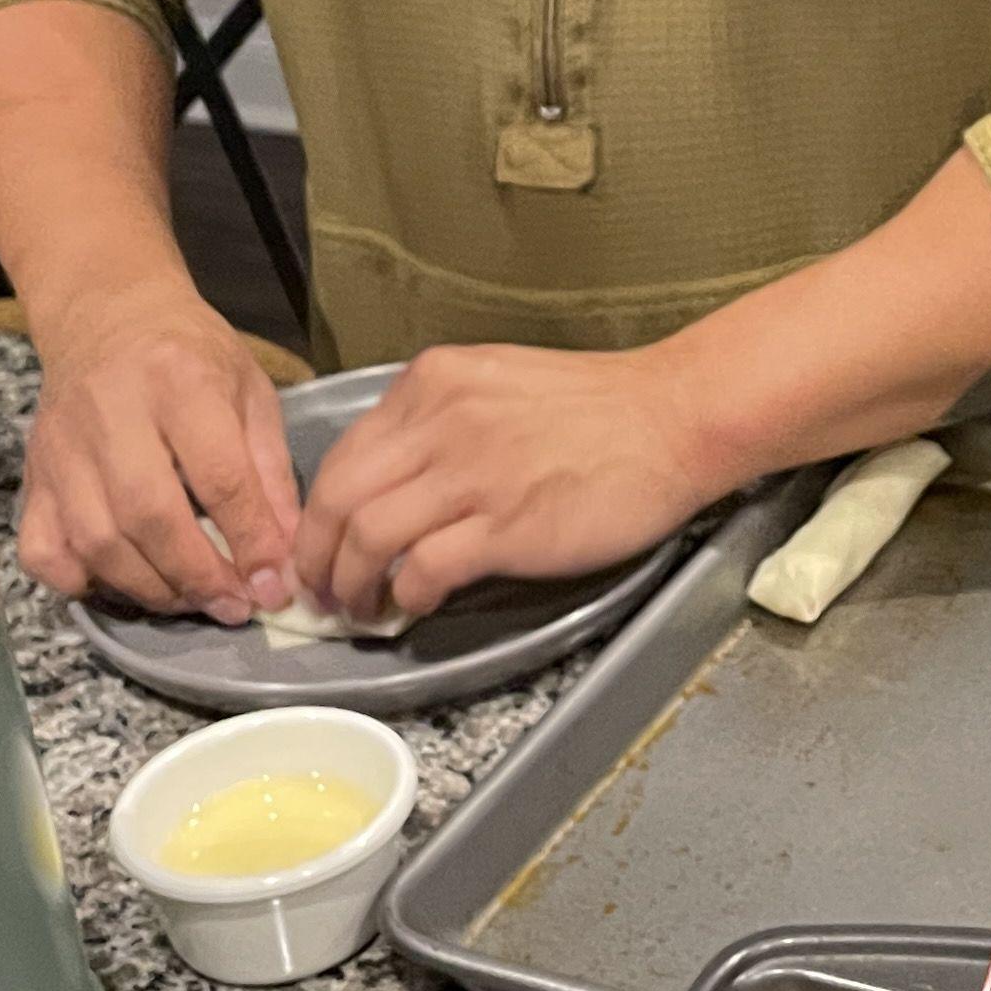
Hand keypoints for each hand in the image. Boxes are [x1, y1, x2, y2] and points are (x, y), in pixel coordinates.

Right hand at [13, 278, 299, 618]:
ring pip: (97, 540)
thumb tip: (283, 555)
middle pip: (150, 515)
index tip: (275, 584)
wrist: (106, 314)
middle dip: (199, 575)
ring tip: (193, 600)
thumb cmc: (189, 354)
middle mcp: (111, 412)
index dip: (251, 539)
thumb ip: (270, 471)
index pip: (219, 475)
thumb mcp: (249, 390)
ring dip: (151, 588)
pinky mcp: (33, 475)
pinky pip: (43, 547)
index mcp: (179, 379)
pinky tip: (119, 582)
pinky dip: (77, 581)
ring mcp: (62, 448)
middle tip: (235, 604)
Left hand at [288, 341, 732, 627]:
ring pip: (367, 537)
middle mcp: (441, 420)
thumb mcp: (497, 382)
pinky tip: (414, 606)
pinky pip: (424, 569)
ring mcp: (472, 473)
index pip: (344, 453)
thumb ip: (438, 419)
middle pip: (338, 499)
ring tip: (360, 608)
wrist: (674, 418)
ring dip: (352, 585)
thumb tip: (393, 482)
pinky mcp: (506, 525)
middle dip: (316, 556)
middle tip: (322, 591)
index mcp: (434, 382)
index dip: (320, 513)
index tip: (322, 546)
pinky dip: (406, 596)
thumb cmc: (599, 407)